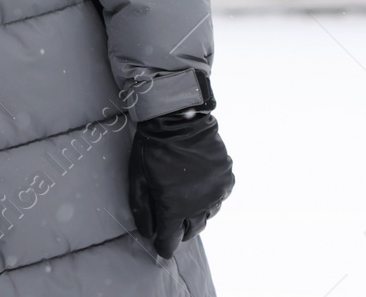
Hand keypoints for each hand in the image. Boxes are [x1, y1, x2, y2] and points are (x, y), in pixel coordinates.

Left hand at [128, 106, 235, 259]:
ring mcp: (217, 192)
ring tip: (184, 199)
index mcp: (175, 208)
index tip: (161, 247)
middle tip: (169, 221)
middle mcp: (200, 205)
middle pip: (191, 231)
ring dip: (195, 214)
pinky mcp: (227, 179)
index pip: (171, 240)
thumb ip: (142, 210)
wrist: (177, 119)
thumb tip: (148, 234)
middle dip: (179, 230)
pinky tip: (198, 185)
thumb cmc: (151, 149)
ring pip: (207, 216)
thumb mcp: (138, 179)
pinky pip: (219, 198)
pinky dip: (209, 197)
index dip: (164, 245)